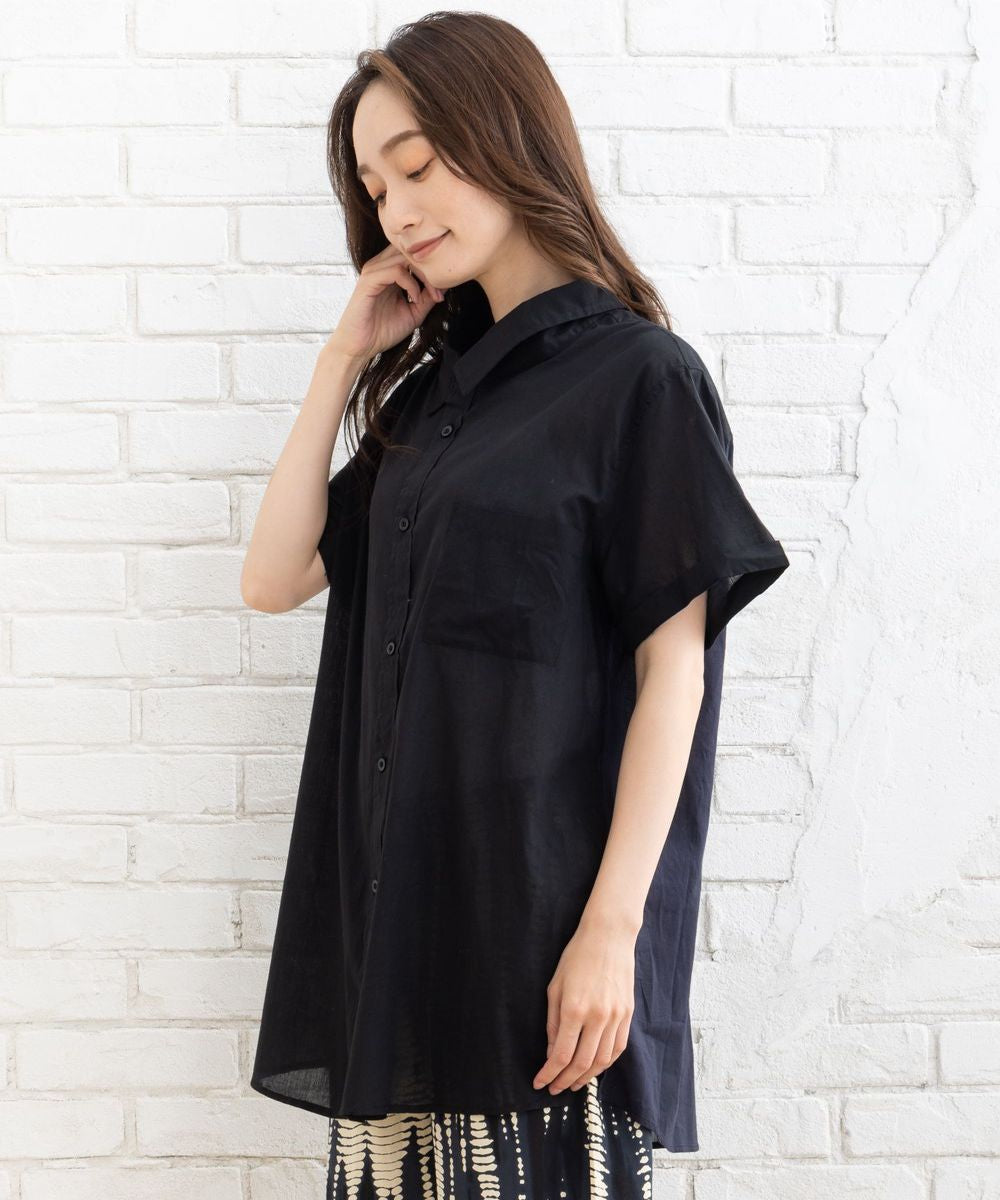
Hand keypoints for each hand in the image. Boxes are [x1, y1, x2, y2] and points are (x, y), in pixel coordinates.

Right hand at [324, 242, 446, 366]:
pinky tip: (414, 300)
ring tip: (430, 297)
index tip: (441, 294)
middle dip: (430, 269)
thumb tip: (446, 283)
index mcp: (390, 270)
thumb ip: (427, 297)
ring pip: (405, 257)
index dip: (432, 269)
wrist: (360, 348)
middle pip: (411, 250)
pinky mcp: (368, 280)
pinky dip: (410, 283)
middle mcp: (380, 265)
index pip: (415, 254)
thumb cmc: (383, 331)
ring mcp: (373, 271)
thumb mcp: (414, 313)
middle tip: (439, 292)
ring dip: (423, 276)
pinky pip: (395, 270)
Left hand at [532, 922, 636, 1095]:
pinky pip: (618, 1048)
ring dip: (585, 1077)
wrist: (608, 937)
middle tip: (554, 1089)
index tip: (540, 1083)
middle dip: (565, 1081)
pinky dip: (605, 1064)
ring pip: (602, 1061)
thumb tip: (552, 1053)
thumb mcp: (555, 987)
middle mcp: (597, 1017)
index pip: (561, 1055)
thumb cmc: (576, 957)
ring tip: (572, 1083)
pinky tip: (594, 1068)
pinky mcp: (628, 1014)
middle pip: (581, 1064)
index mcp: (574, 1009)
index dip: (549, 1074)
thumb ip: (552, 1022)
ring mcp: (616, 1017)